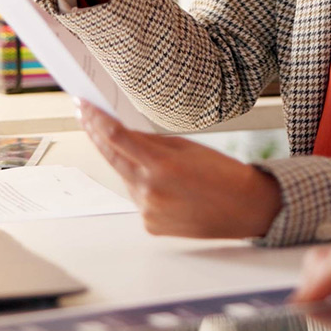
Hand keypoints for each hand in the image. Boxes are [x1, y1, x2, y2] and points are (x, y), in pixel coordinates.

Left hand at [77, 101, 281, 237]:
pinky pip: (139, 198)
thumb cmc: (225, 174)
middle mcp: (149, 191)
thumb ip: (153, 142)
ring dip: (129, 164)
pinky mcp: (150, 225)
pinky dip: (145, 187)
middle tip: (85, 115)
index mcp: (161, 165)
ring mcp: (147, 211)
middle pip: (112, 157)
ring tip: (155, 159)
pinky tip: (169, 186)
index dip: (96, 119)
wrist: (247, 209)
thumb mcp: (190, 147)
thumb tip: (125, 134)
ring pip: (126, 178)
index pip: (116, 137)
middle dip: (96, 135)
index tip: (83, 105)